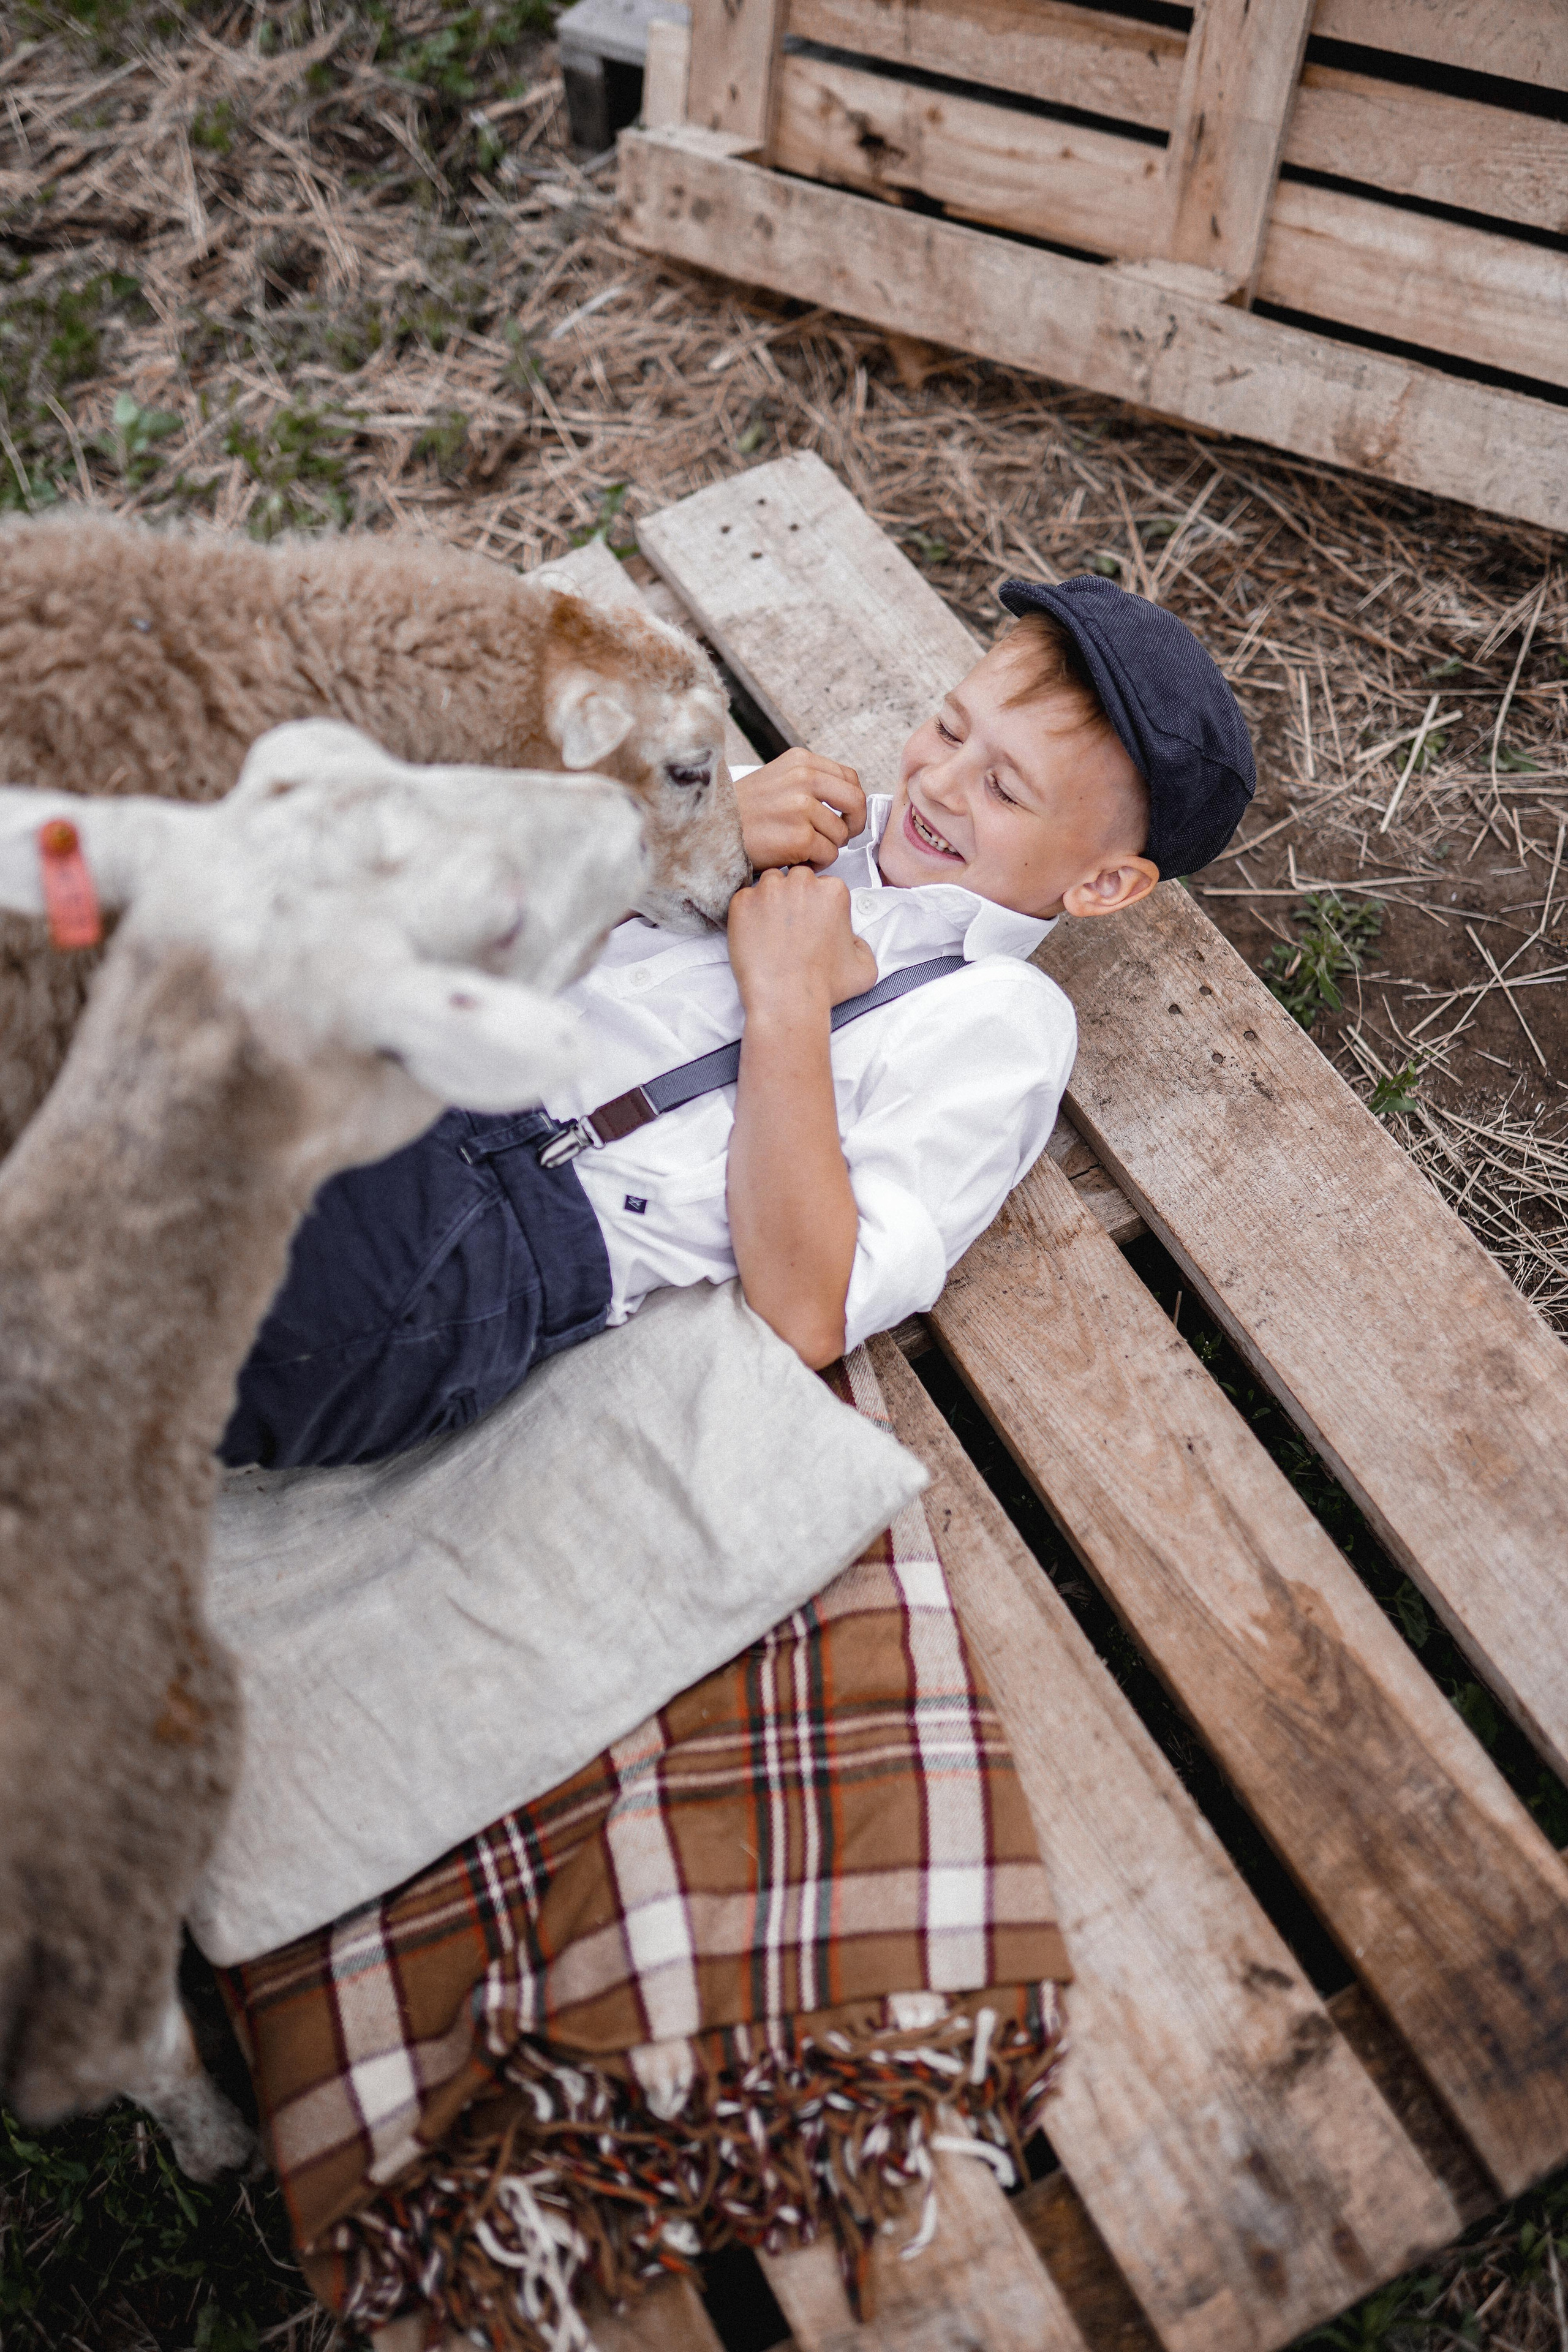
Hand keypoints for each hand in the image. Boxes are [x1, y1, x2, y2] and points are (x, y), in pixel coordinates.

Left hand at [727, 867, 877, 1018]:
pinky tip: (755, 936)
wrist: (788, 1000)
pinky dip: (747, 914)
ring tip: (772, 931)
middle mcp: (801, 883)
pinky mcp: (742, 902)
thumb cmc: (823, 986)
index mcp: (833, 891)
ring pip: (769, 884)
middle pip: (796, 878)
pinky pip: (743, 899)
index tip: (812, 923)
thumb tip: (852, 938)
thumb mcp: (865, 967)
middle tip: (791, 926)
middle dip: (794, 897)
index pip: (822, 884)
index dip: (817, 905)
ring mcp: (769, 890)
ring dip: (770, 901)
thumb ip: (862, 943)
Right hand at [734, 748, 866, 870]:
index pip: (850, 779)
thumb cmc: (743, 812)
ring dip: (827, 848)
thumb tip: (846, 799)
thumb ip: (810, 782)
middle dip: (853, 824)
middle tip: (839, 837)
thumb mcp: (778, 779)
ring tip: (802, 849)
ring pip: (841, 834)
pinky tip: (796, 859)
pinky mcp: (799, 837)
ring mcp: (801, 808)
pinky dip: (816, 863)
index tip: (845, 816)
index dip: (852, 803)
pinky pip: (828, 855)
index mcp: (801, 761)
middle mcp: (803, 779)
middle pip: (856, 802)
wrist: (711, 832)